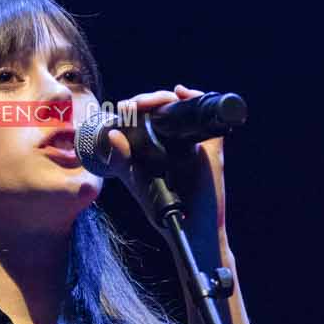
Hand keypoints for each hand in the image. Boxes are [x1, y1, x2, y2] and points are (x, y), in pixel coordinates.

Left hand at [99, 84, 229, 262]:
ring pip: (184, 109)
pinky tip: (181, 93)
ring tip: (152, 101)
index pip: (150, 116)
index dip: (139, 106)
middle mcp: (177, 141)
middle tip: (134, 105)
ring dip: (167, 98)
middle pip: (166, 108)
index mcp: (159, 145)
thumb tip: (112, 134)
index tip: (125, 107)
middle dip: (150, 100)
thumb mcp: (135, 181)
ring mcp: (195, 143)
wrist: (187, 230)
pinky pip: (208, 120)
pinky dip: (197, 100)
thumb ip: (120, 160)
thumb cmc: (161, 208)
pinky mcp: (211, 149)